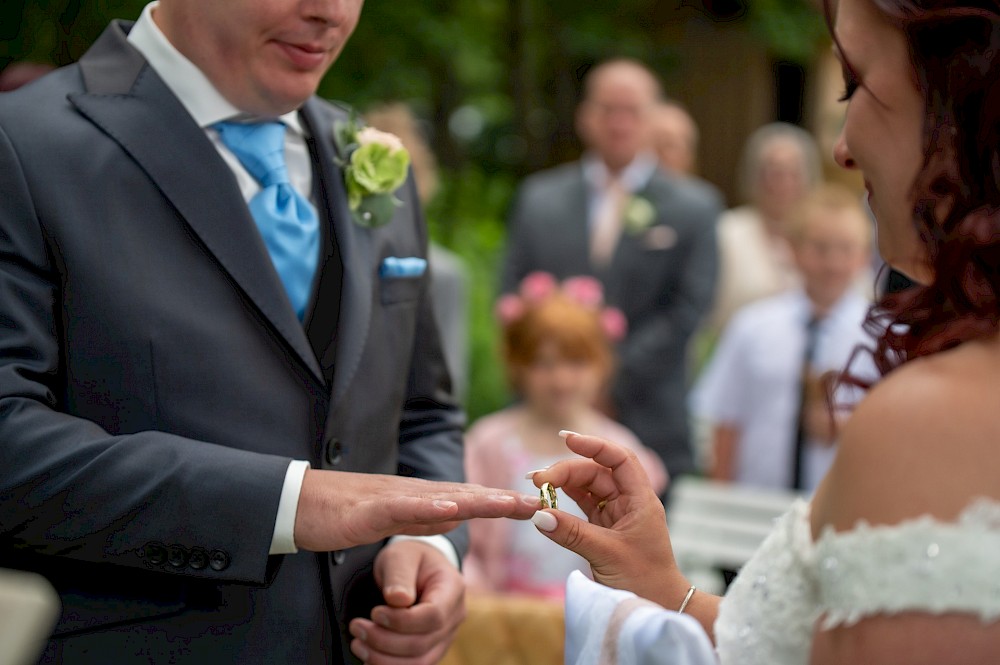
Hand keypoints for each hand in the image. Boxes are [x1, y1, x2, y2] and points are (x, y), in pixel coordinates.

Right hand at [294, 470, 538, 551]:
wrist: (295, 503)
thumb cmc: (338, 512)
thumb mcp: (389, 521)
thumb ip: (419, 519)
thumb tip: (450, 519)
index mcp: (417, 500)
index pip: (467, 502)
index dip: (501, 503)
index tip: (535, 506)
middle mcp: (411, 494)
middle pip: (465, 497)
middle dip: (504, 500)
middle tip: (542, 501)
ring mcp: (391, 499)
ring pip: (443, 499)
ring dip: (481, 501)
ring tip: (512, 502)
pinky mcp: (369, 510)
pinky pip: (404, 509)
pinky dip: (430, 508)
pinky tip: (453, 508)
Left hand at [349, 540, 464, 664]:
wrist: (419, 569)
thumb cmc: (410, 559)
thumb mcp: (401, 556)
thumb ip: (399, 575)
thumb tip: (397, 600)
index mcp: (452, 589)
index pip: (433, 616)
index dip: (402, 621)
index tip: (375, 612)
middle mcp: (454, 616)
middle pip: (423, 643)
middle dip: (384, 640)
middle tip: (357, 627)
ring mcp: (445, 636)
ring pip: (419, 662)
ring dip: (383, 658)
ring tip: (358, 643)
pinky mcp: (432, 649)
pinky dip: (388, 664)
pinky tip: (369, 654)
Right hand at [530, 432, 685, 607]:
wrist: (659, 606)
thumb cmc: (645, 581)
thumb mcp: (607, 555)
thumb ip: (572, 533)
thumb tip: (538, 515)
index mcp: (640, 500)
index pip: (619, 460)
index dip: (594, 445)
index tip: (566, 439)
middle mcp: (629, 502)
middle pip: (596, 472)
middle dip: (567, 471)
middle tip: (537, 479)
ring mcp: (616, 515)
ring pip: (587, 488)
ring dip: (562, 485)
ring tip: (536, 486)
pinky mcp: (603, 529)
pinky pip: (582, 507)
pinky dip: (563, 503)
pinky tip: (546, 502)